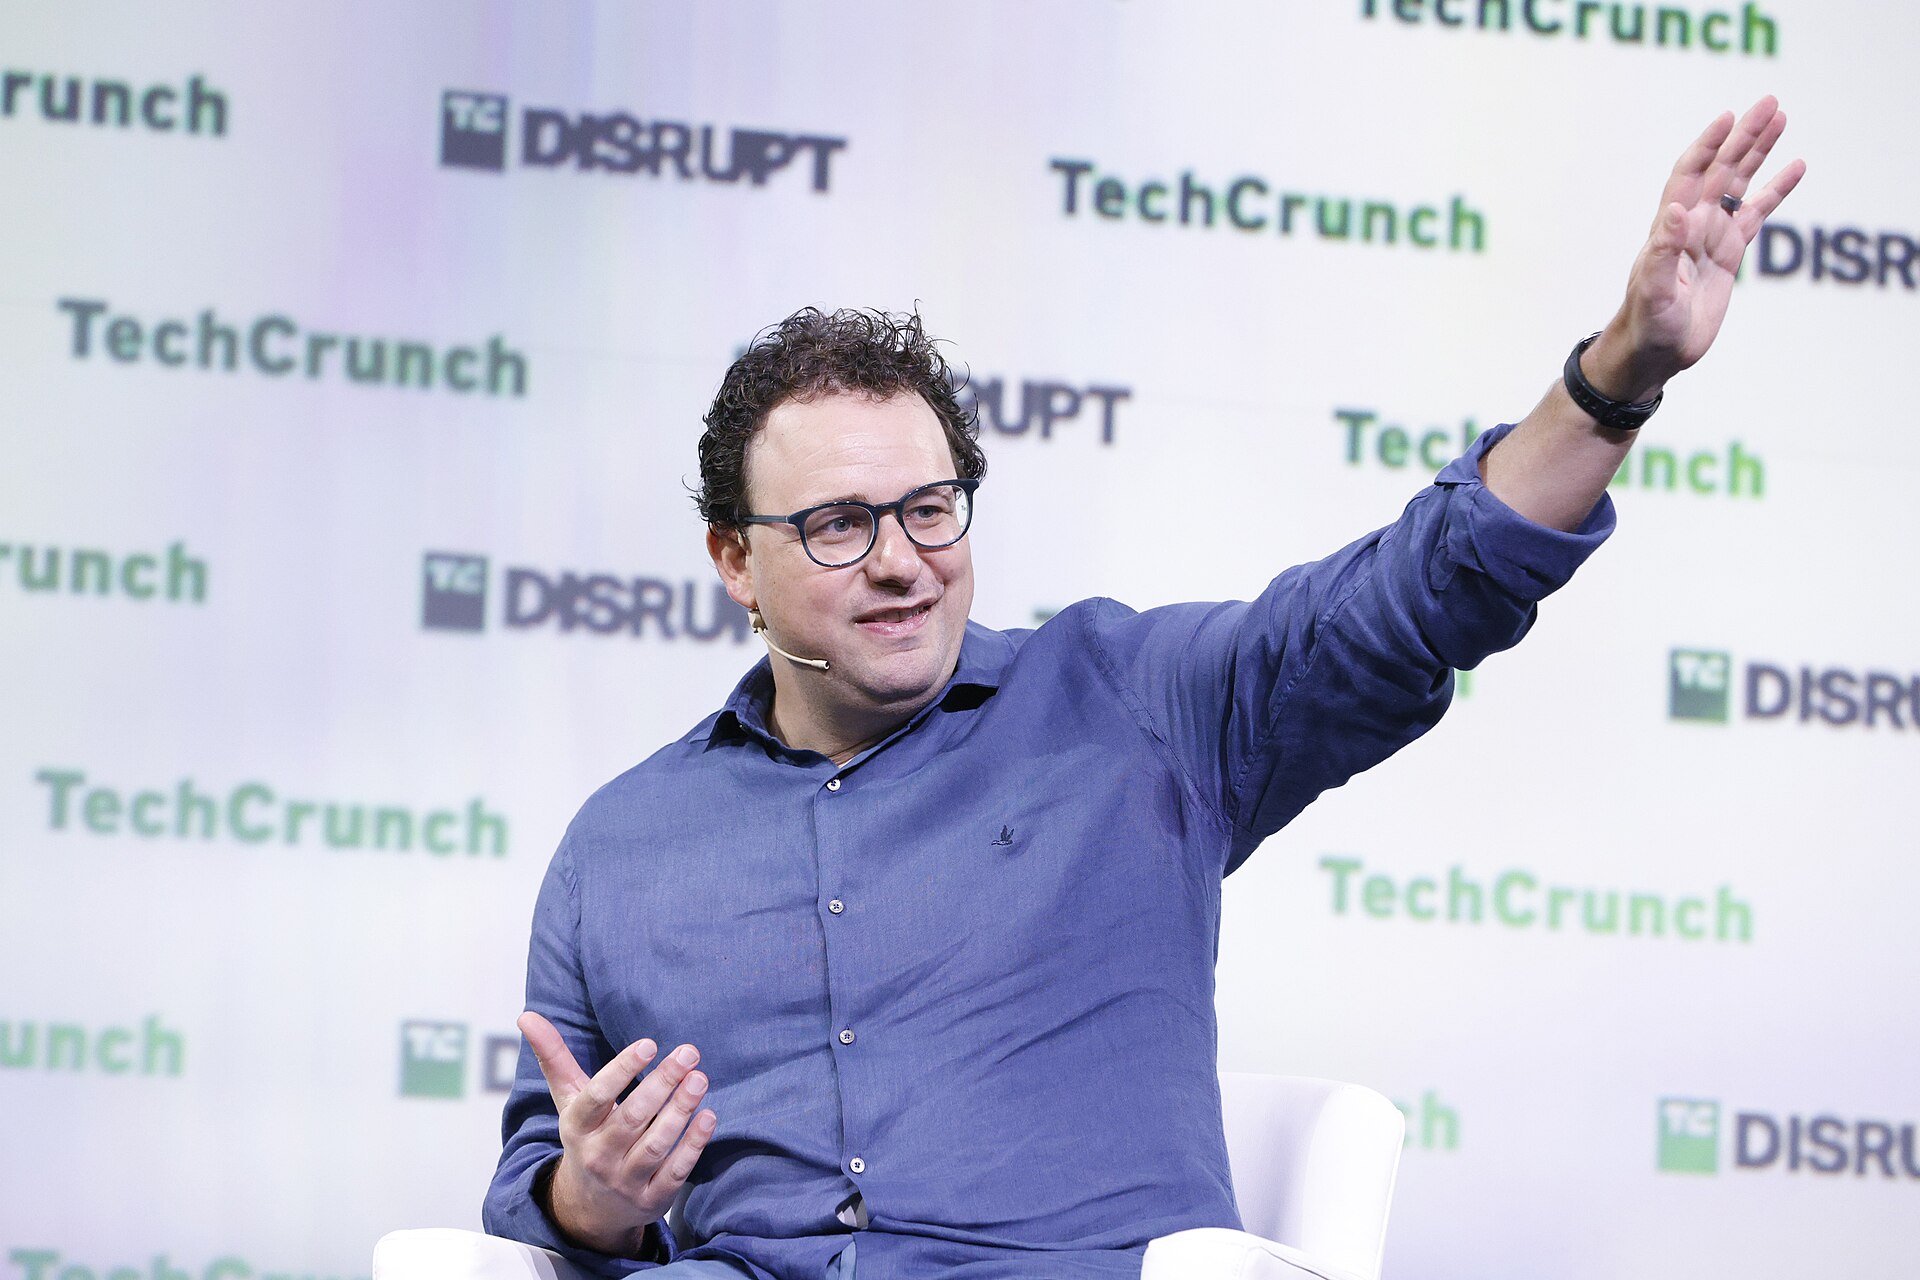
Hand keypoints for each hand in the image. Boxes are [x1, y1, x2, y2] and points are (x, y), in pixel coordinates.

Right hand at [518, 1010, 717, 1256]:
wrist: (588, 1208)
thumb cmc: (585, 1136)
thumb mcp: (568, 1099)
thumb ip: (553, 1057)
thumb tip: (527, 1015)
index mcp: (577, 1127)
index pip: (597, 1096)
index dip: (623, 1070)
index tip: (649, 1043)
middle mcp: (599, 1156)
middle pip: (632, 1118)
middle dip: (662, 1084)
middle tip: (689, 1053)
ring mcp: (625, 1181)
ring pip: (656, 1145)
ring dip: (680, 1110)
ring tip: (699, 1079)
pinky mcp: (652, 1199)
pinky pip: (675, 1171)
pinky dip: (693, 1144)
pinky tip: (708, 1116)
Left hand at [1587, 96, 1805, 401]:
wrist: (1655, 353)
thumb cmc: (1646, 324)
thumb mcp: (1652, 291)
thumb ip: (1662, 251)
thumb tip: (1675, 210)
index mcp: (1671, 228)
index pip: (1690, 174)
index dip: (1708, 145)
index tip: (1728, 117)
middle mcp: (1691, 225)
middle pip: (1722, 169)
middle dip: (1744, 136)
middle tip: (1770, 103)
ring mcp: (1711, 237)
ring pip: (1739, 184)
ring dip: (1759, 152)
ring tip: (1781, 119)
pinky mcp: (1728, 255)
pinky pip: (1755, 214)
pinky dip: (1775, 191)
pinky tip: (1795, 168)